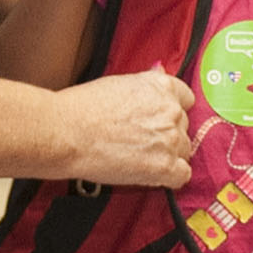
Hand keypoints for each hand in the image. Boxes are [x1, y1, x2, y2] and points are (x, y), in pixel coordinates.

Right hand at [57, 69, 195, 187]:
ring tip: (139, 158)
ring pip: (183, 151)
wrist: (67, 132)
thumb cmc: (82, 108)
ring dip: (167, 156)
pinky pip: (182, 175)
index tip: (161, 119)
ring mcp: (170, 139)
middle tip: (141, 141)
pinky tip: (151, 175)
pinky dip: (170, 177)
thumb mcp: (120, 83)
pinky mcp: (164, 166)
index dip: (172, 111)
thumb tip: (159, 75)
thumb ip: (146, 85)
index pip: (186, 99)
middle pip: (183, 127)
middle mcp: (172, 111)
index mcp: (162, 87)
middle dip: (166, 134)